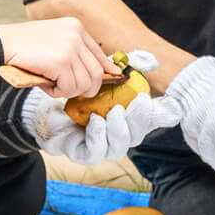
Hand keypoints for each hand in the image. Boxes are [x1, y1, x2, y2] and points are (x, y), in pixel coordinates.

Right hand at [0, 16, 112, 98]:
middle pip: (97, 74)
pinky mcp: (61, 61)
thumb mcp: (53, 42)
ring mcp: (70, 47)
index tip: (104, 79)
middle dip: (84, 88)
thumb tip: (97, 74)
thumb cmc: (22, 48)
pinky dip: (57, 92)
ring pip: (85, 84)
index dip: (104, 71)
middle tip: (65, 89)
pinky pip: (70, 88)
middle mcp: (76, 34)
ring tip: (50, 83)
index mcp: (75, 27)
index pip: (100, 55)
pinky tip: (45, 83)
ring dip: (67, 91)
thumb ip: (73, 53)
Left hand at [23, 51, 181, 163]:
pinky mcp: (80, 153)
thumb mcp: (103, 75)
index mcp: (126, 120)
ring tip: (115, 112)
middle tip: (140, 103)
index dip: (161, 115)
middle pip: (136, 137)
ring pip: (117, 148)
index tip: (167, 104)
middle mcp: (116, 137)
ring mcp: (99, 148)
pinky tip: (95, 121)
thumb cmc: (79, 91)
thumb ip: (125, 67)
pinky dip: (98, 137)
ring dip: (119, 130)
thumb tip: (150, 61)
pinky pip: (94, 152)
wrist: (47, 102)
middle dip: (141, 121)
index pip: (149, 121)